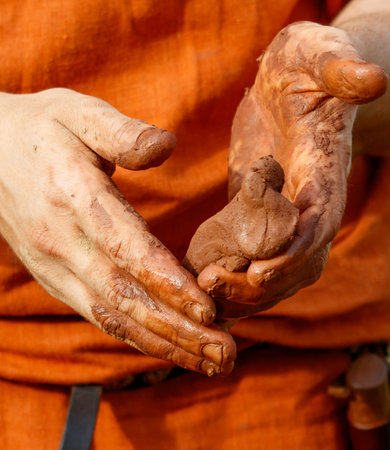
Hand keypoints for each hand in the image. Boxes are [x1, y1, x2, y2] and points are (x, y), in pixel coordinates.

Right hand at [0, 88, 235, 374]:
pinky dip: (138, 337)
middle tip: (226, 352)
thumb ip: (122, 132)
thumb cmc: (40, 129)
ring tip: (210, 361)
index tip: (207, 308)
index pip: (125, 249)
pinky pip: (101, 315)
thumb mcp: (77, 112)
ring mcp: (56, 267)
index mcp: (72, 196)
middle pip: (125, 297)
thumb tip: (166, 145)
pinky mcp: (57, 278)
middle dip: (178, 330)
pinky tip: (169, 347)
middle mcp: (62, 242)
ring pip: (115, 317)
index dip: (167, 281)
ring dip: (164, 344)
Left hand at [185, 22, 386, 318]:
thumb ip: (339, 67)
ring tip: (200, 292)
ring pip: (275, 269)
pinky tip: (199, 285)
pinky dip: (231, 277)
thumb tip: (371, 79)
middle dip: (259, 281)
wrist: (292, 85)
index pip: (319, 222)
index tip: (259, 273)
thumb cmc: (304, 65)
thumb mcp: (318, 54)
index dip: (294, 252)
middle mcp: (311, 203)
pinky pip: (252, 257)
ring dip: (241, 288)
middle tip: (211, 285)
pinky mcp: (261, 216)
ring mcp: (287, 215)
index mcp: (325, 171)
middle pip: (296, 260)